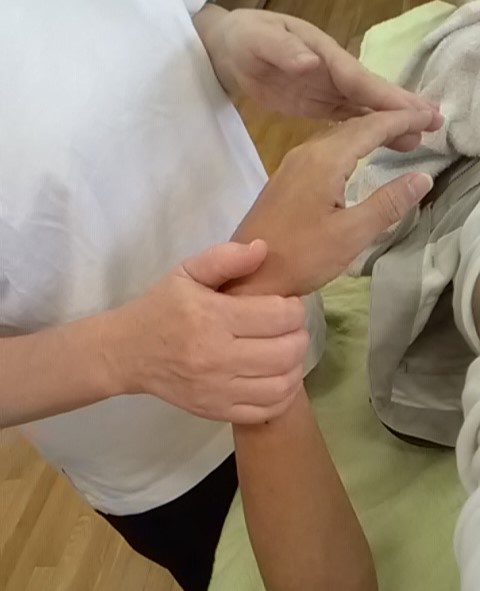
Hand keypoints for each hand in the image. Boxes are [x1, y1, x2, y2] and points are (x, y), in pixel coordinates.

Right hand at [101, 241, 308, 423]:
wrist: (127, 353)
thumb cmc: (161, 308)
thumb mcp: (186, 272)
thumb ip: (225, 258)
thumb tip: (262, 249)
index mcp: (211, 317)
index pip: (279, 316)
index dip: (295, 308)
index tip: (288, 304)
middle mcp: (217, 357)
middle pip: (287, 351)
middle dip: (299, 335)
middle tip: (290, 327)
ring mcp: (218, 390)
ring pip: (283, 384)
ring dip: (295, 365)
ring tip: (285, 350)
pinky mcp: (216, 411)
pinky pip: (267, 410)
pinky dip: (283, 394)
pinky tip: (277, 377)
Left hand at [198, 8, 442, 132]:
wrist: (229, 49)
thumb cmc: (246, 42)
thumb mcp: (261, 42)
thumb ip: (284, 53)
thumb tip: (311, 63)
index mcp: (324, 59)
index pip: (360, 81)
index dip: (388, 98)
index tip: (416, 113)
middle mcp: (332, 73)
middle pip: (370, 95)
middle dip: (401, 110)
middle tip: (434, 124)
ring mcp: (325, 89)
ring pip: (363, 108)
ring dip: (389, 122)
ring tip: (417, 139)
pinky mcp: (316, 104)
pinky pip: (346, 118)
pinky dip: (366, 129)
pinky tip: (381, 141)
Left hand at [227, 109, 435, 296]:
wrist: (246, 276)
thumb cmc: (299, 258)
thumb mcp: (350, 234)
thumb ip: (388, 203)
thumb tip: (422, 176)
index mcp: (324, 160)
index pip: (372, 126)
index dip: (404, 118)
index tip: (433, 118)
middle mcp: (306, 153)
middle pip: (354, 125)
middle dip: (390, 121)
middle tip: (424, 127)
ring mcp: (291, 166)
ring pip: (337, 136)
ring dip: (369, 133)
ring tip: (399, 140)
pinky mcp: (284, 181)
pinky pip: (324, 151)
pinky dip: (350, 147)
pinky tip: (358, 158)